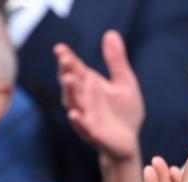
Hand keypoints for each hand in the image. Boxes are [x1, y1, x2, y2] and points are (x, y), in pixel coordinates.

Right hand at [56, 30, 143, 161]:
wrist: (128, 142)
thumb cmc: (123, 112)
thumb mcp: (124, 82)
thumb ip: (116, 61)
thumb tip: (110, 33)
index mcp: (89, 85)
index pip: (75, 69)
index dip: (66, 59)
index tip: (60, 49)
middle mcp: (83, 100)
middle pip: (71, 85)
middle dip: (67, 73)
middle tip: (65, 60)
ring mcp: (86, 117)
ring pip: (74, 104)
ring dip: (70, 92)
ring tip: (69, 79)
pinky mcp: (93, 134)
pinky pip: (83, 127)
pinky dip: (78, 122)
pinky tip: (74, 114)